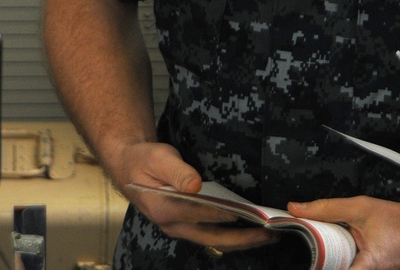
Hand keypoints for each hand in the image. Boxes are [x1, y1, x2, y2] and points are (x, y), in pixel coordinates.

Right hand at [110, 140, 277, 252]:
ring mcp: (179, 227)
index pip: (198, 214)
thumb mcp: (158, 159)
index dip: (222, 214)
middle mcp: (172, 224)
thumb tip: (195, 185)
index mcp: (163, 209)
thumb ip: (177, 172)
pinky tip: (251, 229)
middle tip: (270, 233)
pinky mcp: (186, 225)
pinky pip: (211, 235)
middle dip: (242, 238)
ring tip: (268, 235)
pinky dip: (232, 235)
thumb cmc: (144, 160)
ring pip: (214, 240)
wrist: (129, 167)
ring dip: (241, 240)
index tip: (246, 213)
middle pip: (211, 237)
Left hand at [288, 196, 399, 269]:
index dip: (322, 267)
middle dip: (332, 263)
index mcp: (371, 266)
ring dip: (343, 263)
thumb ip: (327, 210)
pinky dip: (355, 264)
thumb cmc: (398, 219)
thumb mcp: (360, 208)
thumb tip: (296, 210)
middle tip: (326, 254)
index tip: (314, 261)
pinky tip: (355, 256)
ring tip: (345, 252)